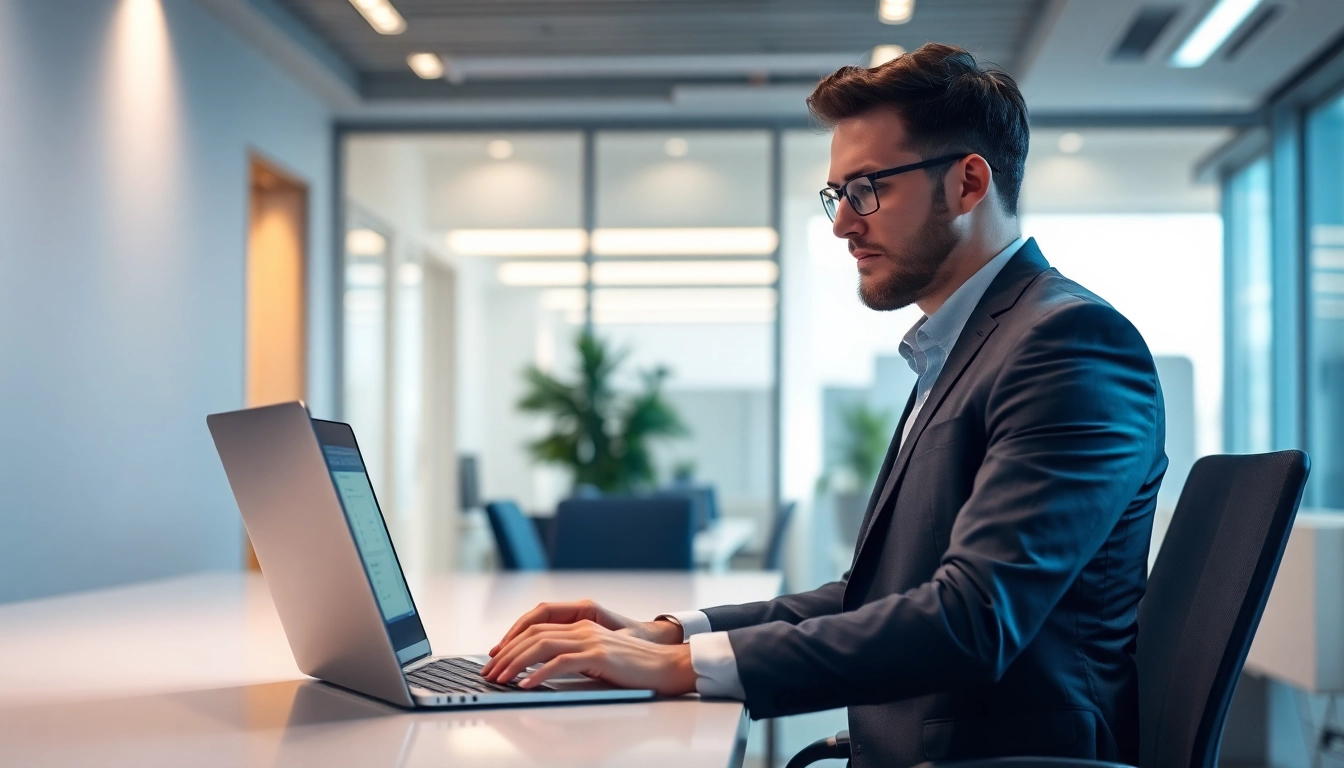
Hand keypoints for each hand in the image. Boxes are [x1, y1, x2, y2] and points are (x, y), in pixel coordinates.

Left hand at [482, 619, 696, 695]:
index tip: (494, 660)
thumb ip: (573, 660)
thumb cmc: (634, 669)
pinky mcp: (599, 656)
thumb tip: (540, 675)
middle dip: (505, 654)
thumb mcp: (597, 661)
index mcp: (580, 626)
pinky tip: (525, 685)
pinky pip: (561, 662)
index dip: (511, 643)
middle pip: (533, 635)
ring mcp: (590, 640)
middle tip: (488, 672)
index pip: (536, 629)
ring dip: (515, 663)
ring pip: (541, 646)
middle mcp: (582, 628)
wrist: (666, 666)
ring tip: (499, 679)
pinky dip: (539, 673)